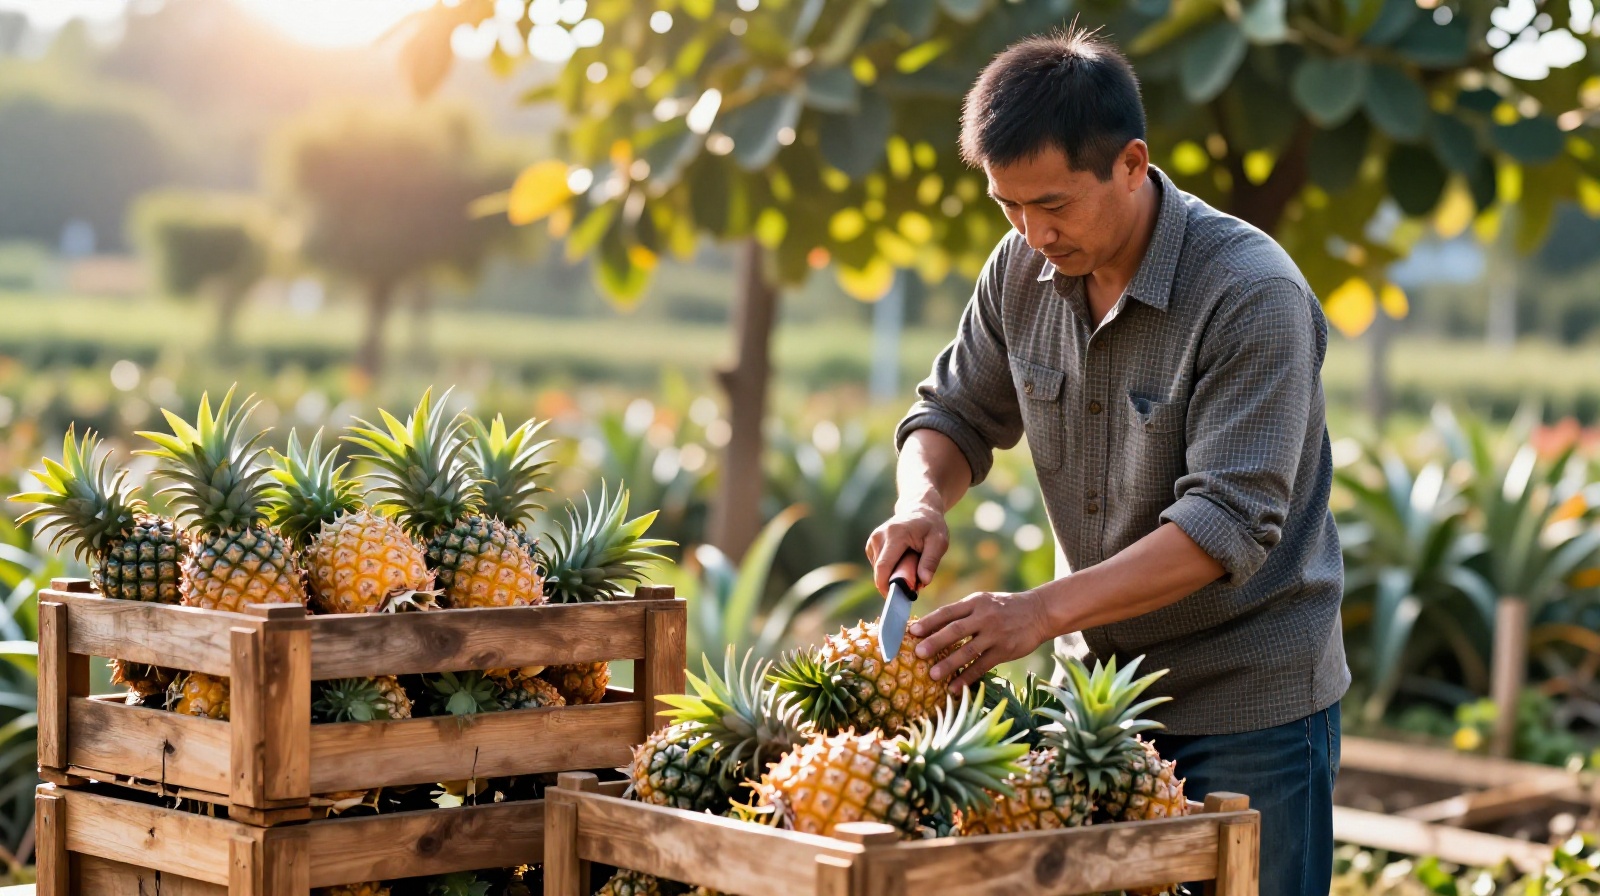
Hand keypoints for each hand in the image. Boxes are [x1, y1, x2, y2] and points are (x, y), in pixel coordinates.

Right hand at [865, 501, 949, 594]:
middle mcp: (879, 536)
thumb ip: (931, 561)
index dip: (886, 586)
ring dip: (893, 575)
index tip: (896, 600)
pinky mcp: (871, 544)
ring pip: (879, 570)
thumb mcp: (939, 541)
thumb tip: (923, 582)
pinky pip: (878, 565)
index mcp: (895, 535)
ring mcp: (873, 540)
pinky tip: (902, 560)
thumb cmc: (931, 526)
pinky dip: (889, 569)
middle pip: (880, 571)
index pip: (884, 566)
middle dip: (894, 582)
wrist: (919, 509)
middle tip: (915, 582)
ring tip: (910, 565)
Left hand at [910, 589, 1053, 691]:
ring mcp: (995, 634)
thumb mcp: (983, 601)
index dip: (929, 622)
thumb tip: (930, 627)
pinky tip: (954, 687)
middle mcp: (984, 617)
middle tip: (917, 653)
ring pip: (968, 650)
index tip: (911, 631)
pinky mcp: (1005, 650)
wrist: (1038, 612)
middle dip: (935, 642)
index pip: (947, 612)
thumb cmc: (1003, 608)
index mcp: (975, 602)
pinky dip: (967, 677)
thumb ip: (961, 612)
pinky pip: (982, 666)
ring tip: (932, 675)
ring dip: (949, 664)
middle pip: (955, 630)